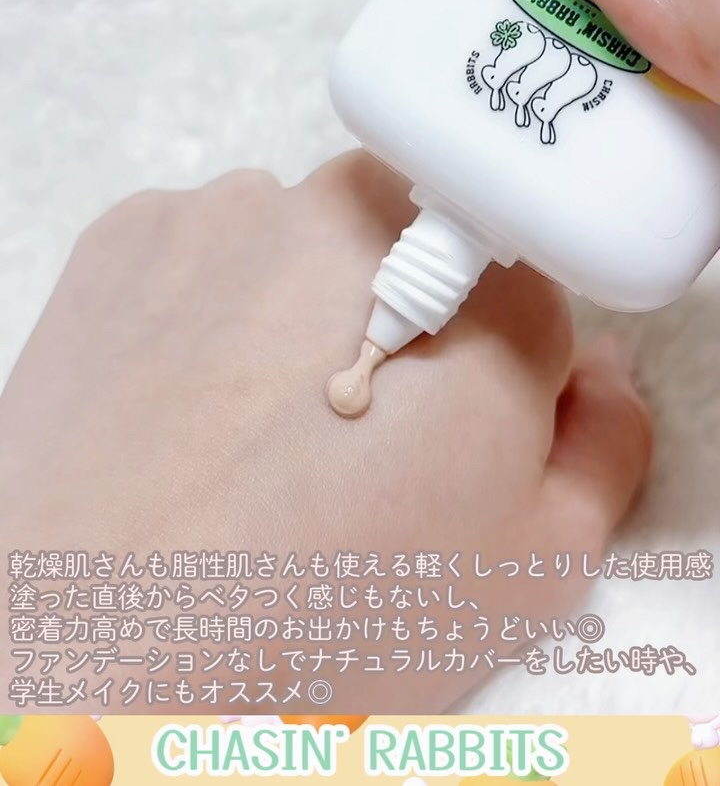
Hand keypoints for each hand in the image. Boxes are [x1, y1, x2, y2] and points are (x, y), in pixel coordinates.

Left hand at [0, 151, 651, 712]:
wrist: (87, 631)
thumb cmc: (328, 610)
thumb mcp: (523, 571)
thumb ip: (600, 449)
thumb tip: (597, 370)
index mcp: (483, 293)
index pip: (522, 295)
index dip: (490, 376)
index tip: (439, 441)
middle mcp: (362, 212)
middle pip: (414, 252)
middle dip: (400, 327)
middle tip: (339, 440)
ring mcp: (236, 211)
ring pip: (303, 243)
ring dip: (295, 311)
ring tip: (245, 430)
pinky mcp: (136, 230)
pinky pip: (206, 251)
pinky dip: (207, 307)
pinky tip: (182, 401)